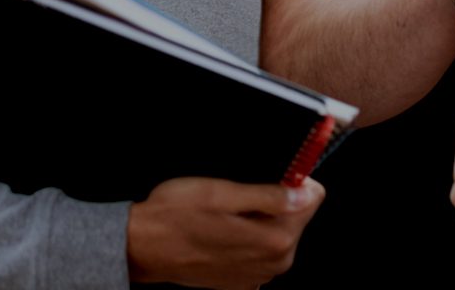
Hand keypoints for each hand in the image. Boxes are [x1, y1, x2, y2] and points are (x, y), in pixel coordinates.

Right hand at [126, 176, 324, 288]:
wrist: (141, 248)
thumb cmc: (174, 217)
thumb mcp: (223, 194)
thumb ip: (270, 195)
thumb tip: (306, 193)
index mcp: (275, 240)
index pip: (313, 198)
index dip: (292, 180)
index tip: (267, 176)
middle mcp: (274, 263)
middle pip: (297, 215)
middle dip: (274, 201)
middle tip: (237, 197)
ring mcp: (259, 274)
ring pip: (278, 231)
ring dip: (259, 218)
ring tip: (225, 215)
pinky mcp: (243, 279)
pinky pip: (259, 247)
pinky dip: (246, 235)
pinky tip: (221, 230)